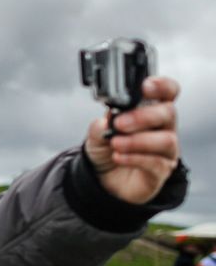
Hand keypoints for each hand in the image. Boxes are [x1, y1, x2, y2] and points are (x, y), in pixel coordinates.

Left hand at [84, 76, 179, 203]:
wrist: (101, 179)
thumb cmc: (106, 150)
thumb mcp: (96, 134)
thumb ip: (101, 124)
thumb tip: (107, 119)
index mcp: (151, 110)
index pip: (167, 92)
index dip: (161, 86)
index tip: (145, 86)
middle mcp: (163, 127)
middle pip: (168, 113)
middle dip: (143, 116)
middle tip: (120, 123)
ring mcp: (165, 150)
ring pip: (165, 140)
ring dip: (138, 140)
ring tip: (116, 143)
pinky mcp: (161, 170)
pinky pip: (156, 163)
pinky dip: (135, 158)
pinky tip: (118, 157)